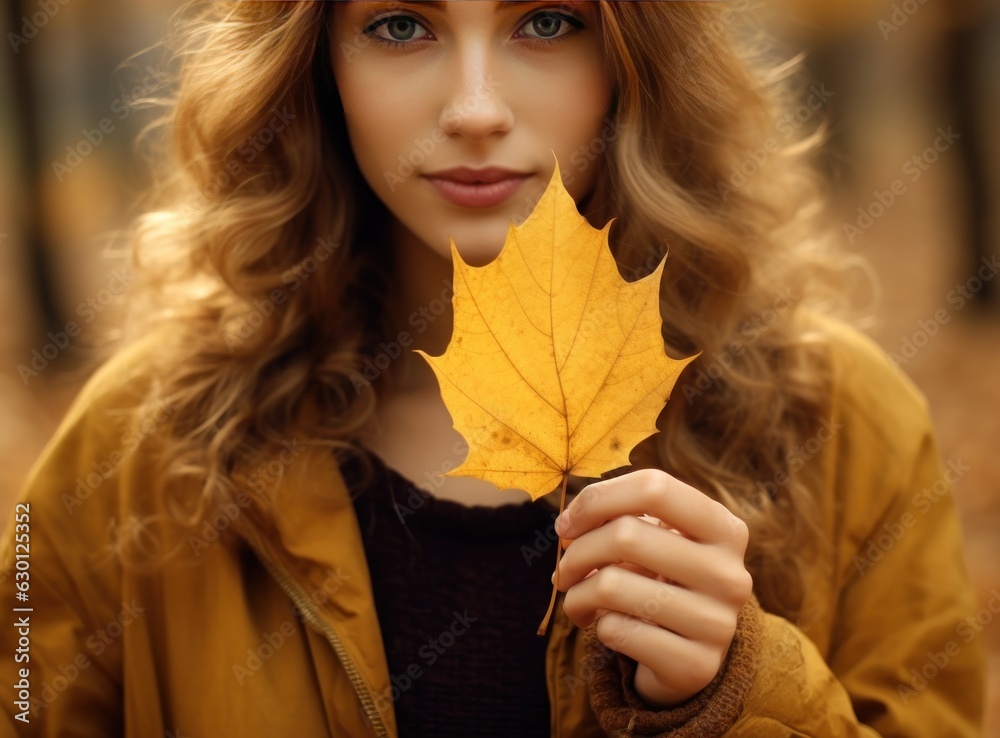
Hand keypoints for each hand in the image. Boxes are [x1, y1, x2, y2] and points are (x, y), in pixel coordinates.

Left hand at [553, 468, 751, 707]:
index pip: (655, 487)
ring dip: (577, 594)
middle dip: (577, 551)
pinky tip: (606, 628)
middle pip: (626, 534)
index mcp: (725, 529)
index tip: (566, 524)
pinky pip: (617, 631)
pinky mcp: (696, 666)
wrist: (691, 658)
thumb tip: (567, 527)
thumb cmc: (662, 583)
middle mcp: (730, 573)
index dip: (597, 499)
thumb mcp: (656, 543)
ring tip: (578, 600)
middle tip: (565, 570)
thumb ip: (617, 520)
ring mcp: (718, 623)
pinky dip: (597, 627)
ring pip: (612, 585)